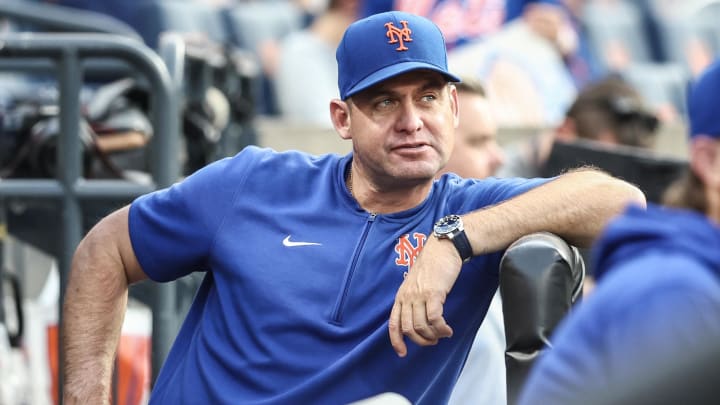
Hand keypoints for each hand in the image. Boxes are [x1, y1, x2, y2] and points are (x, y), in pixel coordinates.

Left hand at [388, 237, 462, 356]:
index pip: (393, 323)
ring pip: (421, 326)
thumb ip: (414, 300)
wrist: (443, 249)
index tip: (402, 353)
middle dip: (421, 340)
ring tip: (443, 334)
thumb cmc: (432, 266)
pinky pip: (434, 319)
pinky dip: (441, 328)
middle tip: (433, 341)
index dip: (396, 341)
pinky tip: (447, 329)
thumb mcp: (416, 284)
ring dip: (433, 335)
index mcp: (401, 296)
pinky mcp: (433, 293)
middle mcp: (407, 297)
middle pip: (408, 329)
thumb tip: (419, 320)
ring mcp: (419, 295)